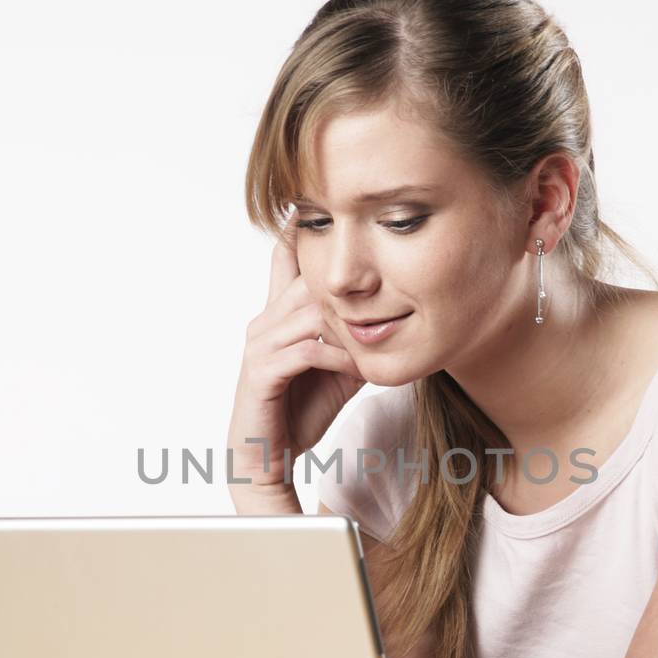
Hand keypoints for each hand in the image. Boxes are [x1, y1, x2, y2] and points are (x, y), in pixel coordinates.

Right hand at [226, 218, 365, 492]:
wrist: (267, 456)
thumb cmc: (302, 409)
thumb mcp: (340, 366)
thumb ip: (358, 335)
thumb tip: (397, 315)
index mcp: (279, 314)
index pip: (287, 259)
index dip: (303, 229)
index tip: (324, 201)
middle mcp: (265, 322)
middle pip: (308, 279)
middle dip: (344, 275)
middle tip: (387, 268)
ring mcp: (260, 345)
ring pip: (310, 312)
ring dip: (349, 323)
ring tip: (380, 330)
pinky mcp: (262, 373)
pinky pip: (306, 351)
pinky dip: (338, 356)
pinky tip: (359, 366)